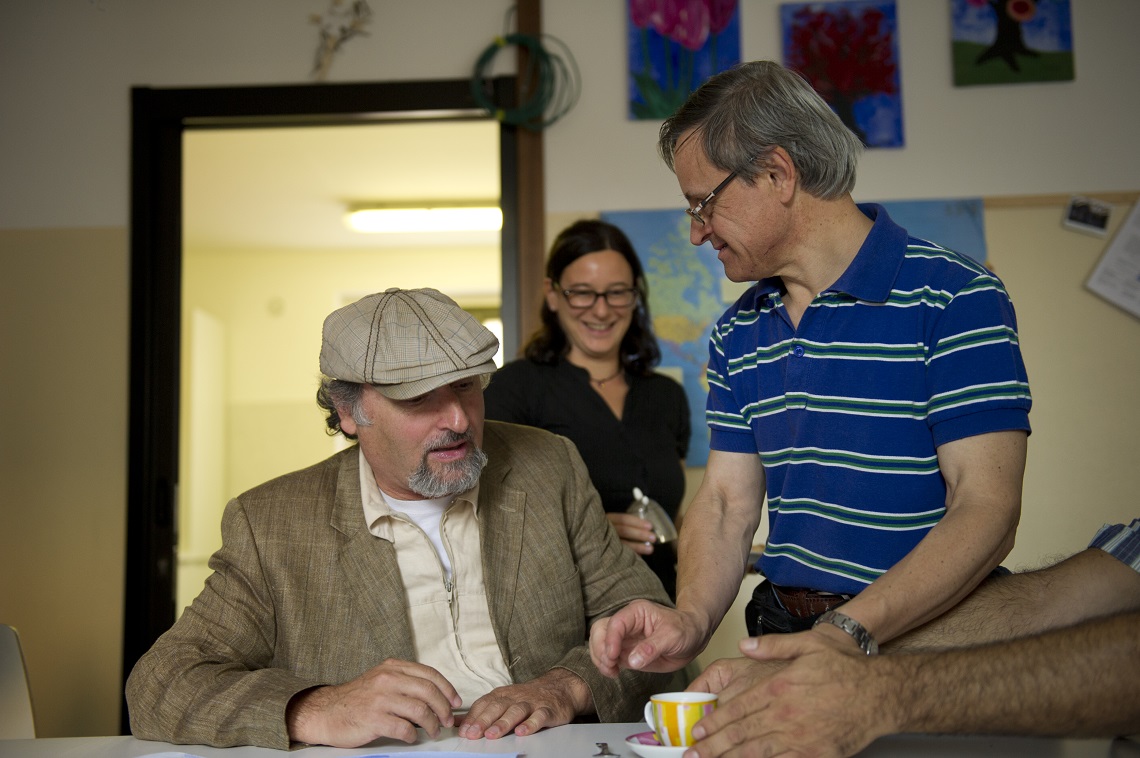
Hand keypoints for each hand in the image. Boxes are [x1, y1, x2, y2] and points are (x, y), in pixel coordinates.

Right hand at [285, 658, 460, 747]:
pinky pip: (404, 728)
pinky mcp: (374, 719)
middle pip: (428, 691)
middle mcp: (387, 679)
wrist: (326, 711)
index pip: (429, 674)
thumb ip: (405, 682)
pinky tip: (412, 737)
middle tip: (447, 720)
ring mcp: (380, 699)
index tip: (455, 702)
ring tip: (433, 731)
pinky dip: (413, 735)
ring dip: (432, 724)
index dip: (447, 689)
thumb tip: (436, 696)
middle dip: (444, 708)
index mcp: (392, 667)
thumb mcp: (381, 679)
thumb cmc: (357, 699)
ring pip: (420, 710)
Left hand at [457, 668, 591, 739]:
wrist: (560, 687)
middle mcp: (515, 697)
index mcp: (502, 695)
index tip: (462, 731)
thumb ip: (481, 711)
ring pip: (516, 711)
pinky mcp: (548, 710)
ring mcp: (532, 703)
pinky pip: (539, 716)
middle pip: (497, 707)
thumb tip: (457, 722)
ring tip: (492, 734)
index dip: (473, 717)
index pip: (484, 704)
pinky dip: (531, 724)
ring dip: (503, 723)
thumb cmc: (527, 697)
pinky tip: (522, 732)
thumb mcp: (503, 700)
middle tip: (473, 734)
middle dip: (483, 721)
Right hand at [589, 600, 705, 676]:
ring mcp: (625, 638)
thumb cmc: (685, 629)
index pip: (616, 623)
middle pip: (600, 630)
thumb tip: (632, 661)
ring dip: (600, 658)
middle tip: (610, 665)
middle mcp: (627, 623)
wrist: (693, 637)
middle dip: (600, 649)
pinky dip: (606, 665)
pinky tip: (613, 673)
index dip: (610, 639)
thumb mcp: (672, 636)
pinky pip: (608, 657)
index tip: (613, 656)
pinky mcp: (626, 652)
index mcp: (636, 612)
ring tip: (611, 671)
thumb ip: (652, 647)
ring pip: (600, 644)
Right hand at [607, 512, 657, 554]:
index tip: (650, 526)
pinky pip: (619, 556)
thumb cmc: (607, 534)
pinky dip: (631, 555)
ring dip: (638, 546)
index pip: (622, 519)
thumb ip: (625, 525)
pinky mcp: (604, 554)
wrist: (589, 547)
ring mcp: (602, 542)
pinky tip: (640, 557)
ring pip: (622, 544)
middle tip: (653, 538)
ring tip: (650, 549)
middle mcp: (603, 530)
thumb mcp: (613, 525)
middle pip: (624, 531)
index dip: (637, 522)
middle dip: (640, 534)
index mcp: (606, 520)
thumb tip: (646, 528)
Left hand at [685, 631, 888, 757]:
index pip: (737, 707)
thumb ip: (773, 645)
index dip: (714, 720)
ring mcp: (799, 737)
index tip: (697, 729)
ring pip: (755, 752)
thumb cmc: (846, 669)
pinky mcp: (814, 754)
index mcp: (778, 687)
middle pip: (740, 733)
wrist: (880, 694)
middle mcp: (784, 714)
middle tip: (691, 753)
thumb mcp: (808, 644)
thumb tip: (746, 645)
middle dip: (712, 745)